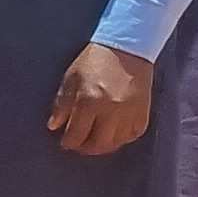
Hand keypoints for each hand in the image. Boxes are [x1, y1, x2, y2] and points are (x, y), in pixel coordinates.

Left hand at [48, 42, 153, 157]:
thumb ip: (61, 104)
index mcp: (88, 101)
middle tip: (79, 146)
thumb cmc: (95, 60)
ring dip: (104, 146)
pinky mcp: (143, 112)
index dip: (68, 142)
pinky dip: (122, 138)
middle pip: (97, 144)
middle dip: (85, 148)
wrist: (127, 48)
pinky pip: (133, 135)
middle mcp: (110, 110)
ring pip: (116, 143)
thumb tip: (54, 126)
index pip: (76, 135)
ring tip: (95, 141)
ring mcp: (129, 113)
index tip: (65, 142)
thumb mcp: (71, 78)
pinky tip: (114, 134)